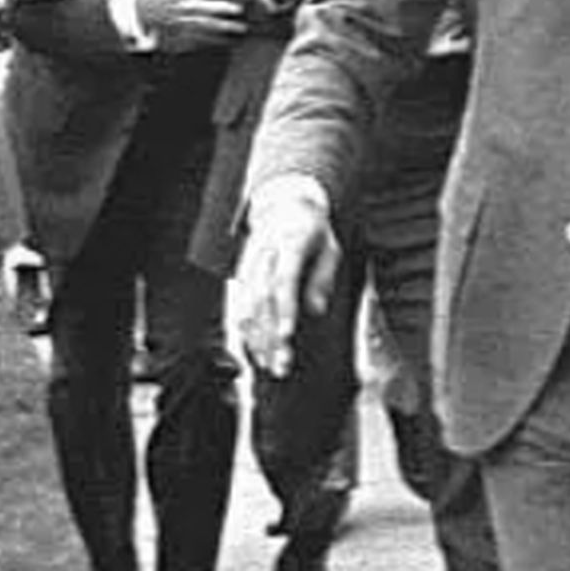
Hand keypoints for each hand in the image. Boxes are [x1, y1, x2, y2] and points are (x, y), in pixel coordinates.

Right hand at [128, 0, 242, 50]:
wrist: (141, 8)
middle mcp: (185, 5)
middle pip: (207, 8)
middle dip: (222, 9)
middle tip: (239, 9)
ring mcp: (185, 19)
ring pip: (208, 24)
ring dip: (225, 27)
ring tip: (242, 28)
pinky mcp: (184, 29)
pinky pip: (203, 34)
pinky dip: (217, 38)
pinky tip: (230, 39)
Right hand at [229, 179, 341, 376]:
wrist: (283, 205)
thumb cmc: (313, 231)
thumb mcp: (329, 248)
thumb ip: (322, 278)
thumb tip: (316, 310)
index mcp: (289, 243)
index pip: (284, 280)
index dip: (284, 309)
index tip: (287, 334)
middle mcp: (264, 255)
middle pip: (264, 300)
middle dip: (271, 335)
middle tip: (282, 365)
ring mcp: (250, 265)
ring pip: (248, 306)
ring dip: (257, 339)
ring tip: (270, 365)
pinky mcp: (242, 275)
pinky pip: (241, 306)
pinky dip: (247, 331)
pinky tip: (255, 351)